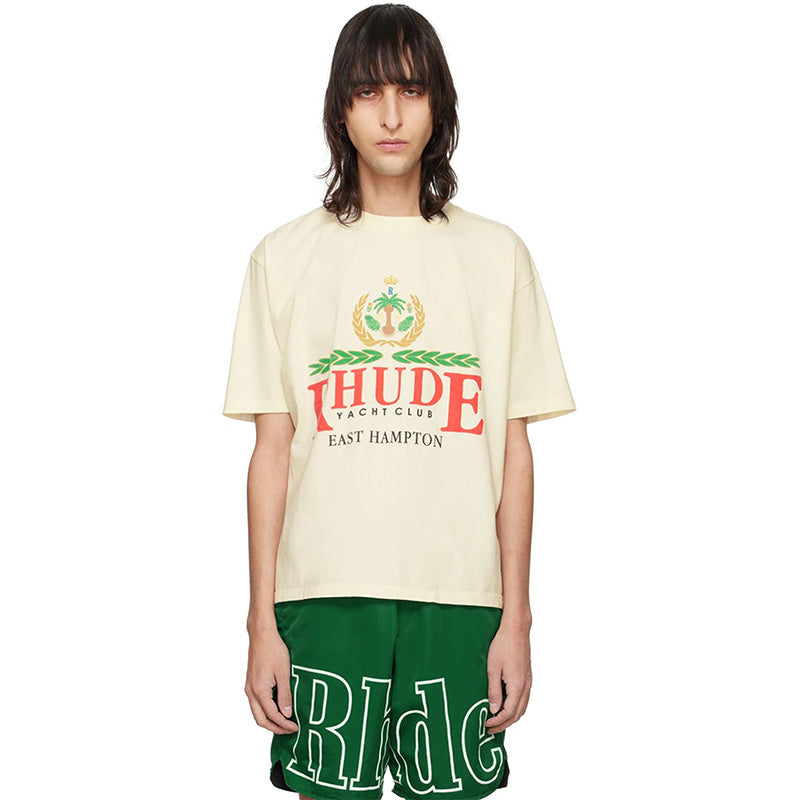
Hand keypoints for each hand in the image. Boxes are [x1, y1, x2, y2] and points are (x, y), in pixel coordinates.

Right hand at [244, 626, 298, 734]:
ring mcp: (249, 687)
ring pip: (257, 712)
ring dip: (269, 720)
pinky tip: (277, 708)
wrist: (262, 634)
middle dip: (275, 728)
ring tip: (284, 722)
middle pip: (260, 719)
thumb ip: (285, 694)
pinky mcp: (251, 682)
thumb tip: (287, 714)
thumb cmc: (273, 649)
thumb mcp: (284, 672)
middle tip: (289, 730)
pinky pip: (256, 703)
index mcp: (259, 691)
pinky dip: (265, 710)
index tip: (296, 727)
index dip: (284, 724)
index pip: (272, 715)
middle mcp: (251, 691)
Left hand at [485, 618, 531, 733]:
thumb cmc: (503, 645)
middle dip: (504, 724)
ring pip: (522, 707)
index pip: (508, 713)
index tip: (485, 724)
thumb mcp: (493, 668)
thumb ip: (494, 690)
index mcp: (517, 686)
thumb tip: (494, 709)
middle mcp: (526, 686)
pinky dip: (515, 708)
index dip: (497, 722)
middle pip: (517, 714)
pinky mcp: (527, 677)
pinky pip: (524, 699)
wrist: (516, 629)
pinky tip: (505, 706)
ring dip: (511, 717)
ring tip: (497, 721)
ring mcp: (528, 682)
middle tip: (490, 729)